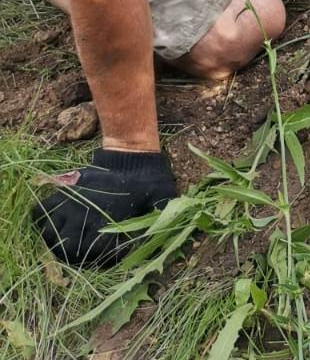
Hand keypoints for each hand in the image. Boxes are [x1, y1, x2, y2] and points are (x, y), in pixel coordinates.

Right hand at [35, 148, 176, 266]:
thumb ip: (161, 222)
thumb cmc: (150, 178)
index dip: (102, 260)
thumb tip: (166, 246)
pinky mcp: (63, 192)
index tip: (111, 255)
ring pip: (48, 234)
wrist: (132, 152)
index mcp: (108, 221)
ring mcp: (70, 204)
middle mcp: (84, 215)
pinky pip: (40, 211)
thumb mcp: (162, 200)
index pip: (94, 254)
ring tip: (69, 241)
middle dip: (73, 257)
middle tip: (85, 253)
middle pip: (65, 249)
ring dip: (56, 242)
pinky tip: (55, 224)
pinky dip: (42, 221)